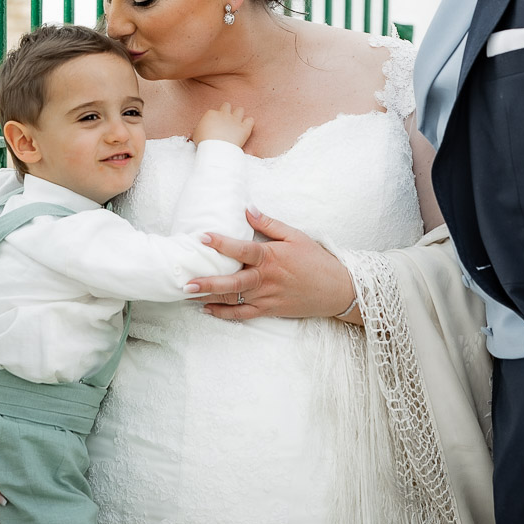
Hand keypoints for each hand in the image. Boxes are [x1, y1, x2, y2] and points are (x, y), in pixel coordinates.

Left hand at [186, 209, 356, 320]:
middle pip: (233, 282)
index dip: (222, 243)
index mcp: (272, 257)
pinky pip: (243, 314)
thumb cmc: (316, 260)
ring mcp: (267, 297)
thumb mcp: (296, 236)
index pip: (243, 249)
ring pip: (234, 300)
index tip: (202, 237)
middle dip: (208, 283)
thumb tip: (247, 209)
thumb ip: (269, 224)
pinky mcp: (269, 310)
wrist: (337, 290)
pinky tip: (207, 310)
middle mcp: (266, 279)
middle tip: (186, 282)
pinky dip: (224, 314)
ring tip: (188, 295)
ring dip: (210, 298)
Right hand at [192, 102, 253, 147]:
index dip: (214, 119)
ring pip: (240, 110)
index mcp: (211, 114)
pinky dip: (249, 122)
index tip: (214, 126)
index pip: (213, 112)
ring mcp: (235, 120)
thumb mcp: (196, 136)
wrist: (216, 149)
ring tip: (237, 122)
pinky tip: (246, 127)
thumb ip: (196, 131)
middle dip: (227, 111)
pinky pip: (250, 120)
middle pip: (226, 105)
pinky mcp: (244, 128)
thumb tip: (192, 133)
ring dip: (239, 115)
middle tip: (226, 120)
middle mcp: (223, 114)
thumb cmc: (204, 143)